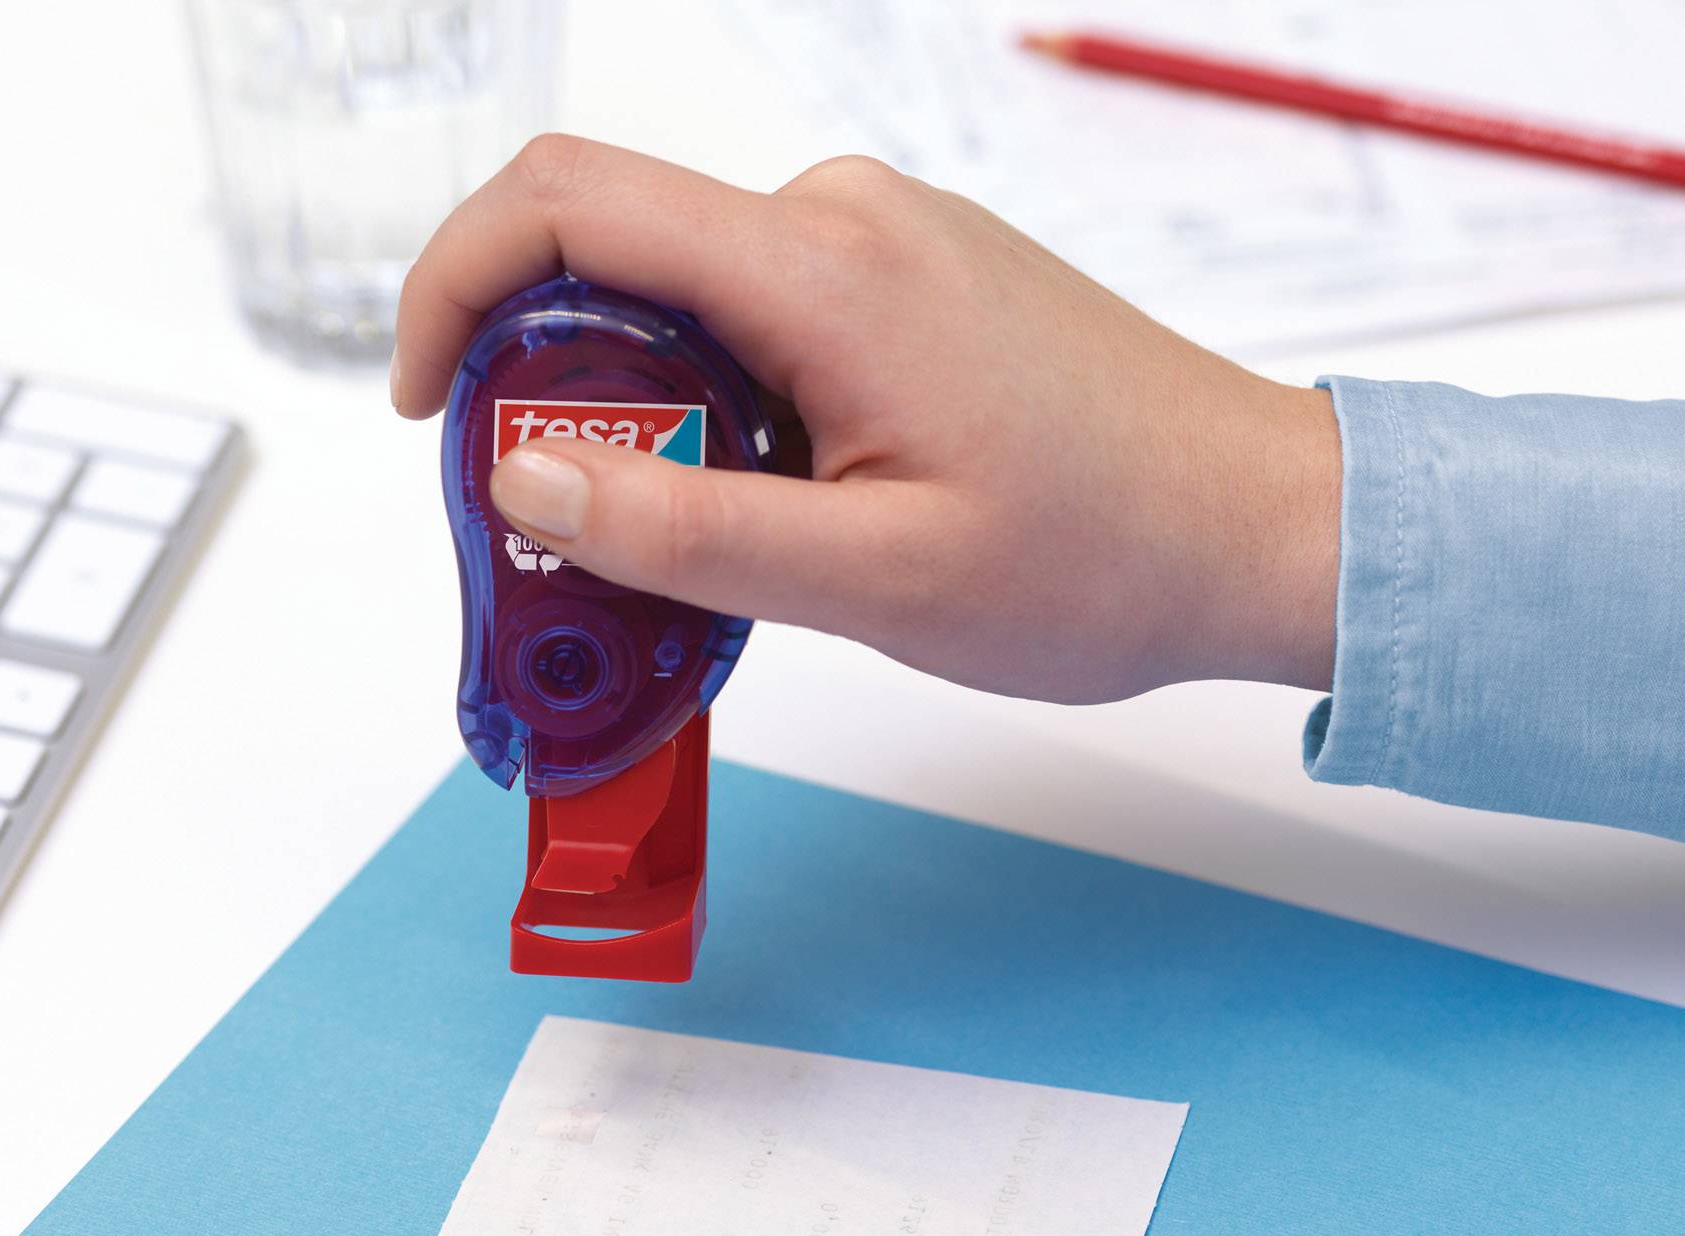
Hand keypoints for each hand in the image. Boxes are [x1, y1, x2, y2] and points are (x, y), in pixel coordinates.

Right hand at [393, 138, 1340, 703]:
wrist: (1256, 528)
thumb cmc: (1103, 556)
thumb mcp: (872, 582)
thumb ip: (680, 530)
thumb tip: (521, 479)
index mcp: (824, 269)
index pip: (568, 204)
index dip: (452, 285)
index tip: (428, 404)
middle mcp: (844, 219)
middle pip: (614, 253)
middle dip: (550, 388)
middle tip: (572, 540)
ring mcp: (882, 240)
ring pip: (685, 297)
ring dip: (644, 413)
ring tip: (698, 554)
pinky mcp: (909, 279)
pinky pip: (759, 315)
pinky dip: (718, 405)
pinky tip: (771, 513)